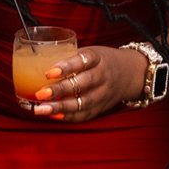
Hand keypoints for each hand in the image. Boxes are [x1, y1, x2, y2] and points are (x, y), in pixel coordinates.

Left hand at [26, 44, 149, 122]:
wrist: (131, 73)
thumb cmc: (102, 60)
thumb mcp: (91, 52)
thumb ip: (70, 58)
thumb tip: (37, 62)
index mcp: (99, 58)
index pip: (83, 61)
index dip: (66, 67)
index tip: (48, 72)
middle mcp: (103, 76)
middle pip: (83, 84)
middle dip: (60, 90)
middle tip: (40, 94)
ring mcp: (104, 94)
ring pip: (83, 103)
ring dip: (60, 107)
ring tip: (40, 109)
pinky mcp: (101, 107)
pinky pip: (85, 114)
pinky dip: (69, 116)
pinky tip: (54, 115)